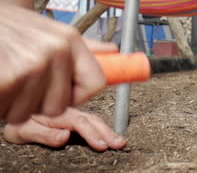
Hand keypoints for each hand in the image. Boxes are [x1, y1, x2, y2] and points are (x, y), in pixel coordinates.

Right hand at [0, 4, 117, 122]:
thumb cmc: (9, 27)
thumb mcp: (48, 30)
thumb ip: (81, 46)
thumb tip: (114, 51)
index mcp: (69, 38)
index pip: (96, 82)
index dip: (78, 95)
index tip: (64, 93)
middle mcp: (56, 50)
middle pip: (59, 105)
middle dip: (38, 102)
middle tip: (23, 82)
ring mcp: (32, 65)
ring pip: (29, 111)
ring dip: (14, 103)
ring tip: (7, 77)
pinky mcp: (8, 78)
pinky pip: (9, 111)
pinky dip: (0, 103)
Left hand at [3, 108, 125, 150]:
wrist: (16, 112)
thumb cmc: (19, 122)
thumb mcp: (24, 130)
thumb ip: (43, 133)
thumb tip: (64, 136)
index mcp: (58, 114)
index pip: (80, 123)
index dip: (92, 134)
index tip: (102, 145)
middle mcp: (69, 112)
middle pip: (93, 120)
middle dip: (108, 132)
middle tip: (119, 143)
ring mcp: (74, 114)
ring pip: (95, 120)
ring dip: (109, 130)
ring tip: (120, 141)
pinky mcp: (76, 118)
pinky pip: (92, 120)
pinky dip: (104, 127)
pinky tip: (111, 135)